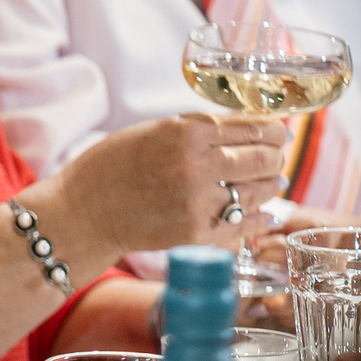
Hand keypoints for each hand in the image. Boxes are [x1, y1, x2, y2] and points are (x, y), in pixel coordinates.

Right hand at [57, 114, 287, 255]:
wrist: (81, 213)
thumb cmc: (110, 167)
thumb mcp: (151, 131)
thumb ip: (196, 128)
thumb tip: (245, 126)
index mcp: (185, 132)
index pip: (252, 126)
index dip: (274, 128)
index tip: (280, 131)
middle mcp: (196, 165)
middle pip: (263, 157)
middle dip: (275, 155)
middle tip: (276, 155)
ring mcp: (198, 202)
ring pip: (260, 191)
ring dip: (271, 185)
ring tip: (272, 182)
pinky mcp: (196, 234)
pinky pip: (245, 225)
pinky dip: (262, 218)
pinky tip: (267, 214)